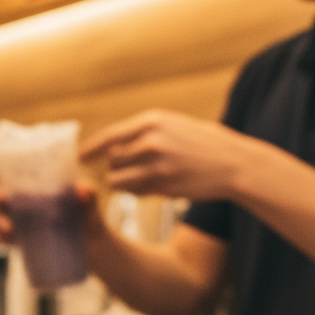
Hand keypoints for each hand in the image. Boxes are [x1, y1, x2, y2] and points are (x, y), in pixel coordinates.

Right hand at [0, 157, 98, 241]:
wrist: (89, 244)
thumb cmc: (85, 214)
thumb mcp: (89, 203)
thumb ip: (88, 195)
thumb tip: (82, 190)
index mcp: (29, 175)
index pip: (3, 163)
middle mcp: (14, 192)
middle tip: (3, 199)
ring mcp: (10, 215)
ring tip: (10, 229)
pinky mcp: (11, 235)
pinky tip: (6, 240)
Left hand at [79, 109, 248, 200]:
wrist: (237, 164)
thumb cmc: (206, 146)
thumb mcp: (175, 126)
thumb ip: (145, 133)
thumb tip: (112, 147)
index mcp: (152, 121)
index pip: (109, 136)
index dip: (89, 149)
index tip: (77, 158)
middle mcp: (150, 140)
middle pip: (112, 160)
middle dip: (118, 168)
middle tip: (138, 171)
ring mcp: (155, 164)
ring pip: (117, 179)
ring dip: (125, 183)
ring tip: (147, 180)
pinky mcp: (161, 185)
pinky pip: (134, 193)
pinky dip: (139, 193)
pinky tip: (158, 187)